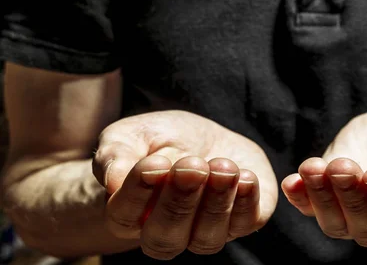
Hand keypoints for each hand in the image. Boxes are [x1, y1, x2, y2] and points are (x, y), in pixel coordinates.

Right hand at [92, 110, 277, 258]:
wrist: (200, 138)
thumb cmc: (158, 140)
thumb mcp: (132, 135)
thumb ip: (116, 154)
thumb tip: (112, 181)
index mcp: (130, 214)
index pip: (126, 216)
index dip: (138, 191)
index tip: (154, 162)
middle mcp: (166, 232)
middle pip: (166, 237)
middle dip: (181, 200)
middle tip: (193, 165)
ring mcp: (205, 231)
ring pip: (207, 238)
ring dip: (217, 203)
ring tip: (223, 167)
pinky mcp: (242, 220)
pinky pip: (246, 224)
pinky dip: (248, 203)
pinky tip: (246, 176)